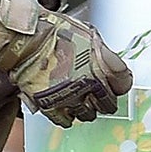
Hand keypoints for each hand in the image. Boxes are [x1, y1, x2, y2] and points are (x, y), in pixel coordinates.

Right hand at [11, 9, 132, 126]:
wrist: (26, 39)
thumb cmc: (54, 31)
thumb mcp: (87, 34)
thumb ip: (101, 53)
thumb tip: (108, 62)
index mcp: (103, 65)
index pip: (124, 82)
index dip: (120, 82)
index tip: (116, 82)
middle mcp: (91, 85)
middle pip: (108, 104)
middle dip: (104, 99)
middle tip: (97, 94)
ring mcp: (72, 97)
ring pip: (88, 114)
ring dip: (85, 107)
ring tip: (77, 97)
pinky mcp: (52, 106)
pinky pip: (65, 119)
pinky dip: (66, 115)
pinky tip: (64, 105)